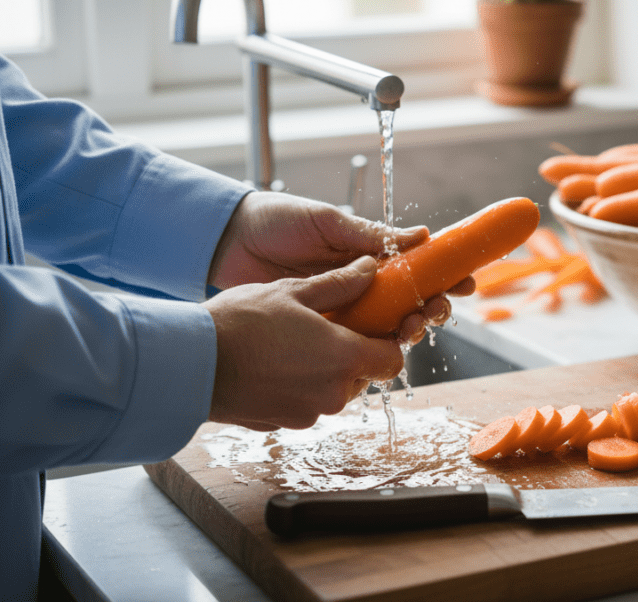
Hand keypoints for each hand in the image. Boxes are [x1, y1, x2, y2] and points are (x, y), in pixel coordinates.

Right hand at [204, 256, 402, 430]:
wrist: (188, 365)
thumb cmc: (240, 323)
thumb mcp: (293, 291)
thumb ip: (339, 283)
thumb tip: (369, 268)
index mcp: (344, 357)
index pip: (393, 359)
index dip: (388, 341)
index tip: (373, 326)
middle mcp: (333, 393)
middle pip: (363, 374)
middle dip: (353, 352)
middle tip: (328, 327)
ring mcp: (308, 413)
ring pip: (334, 390)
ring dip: (325, 370)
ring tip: (295, 342)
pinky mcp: (283, 424)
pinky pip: (305, 402)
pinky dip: (299, 385)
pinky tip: (274, 363)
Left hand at [207, 191, 474, 341]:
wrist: (226, 241)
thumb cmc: (277, 221)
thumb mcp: (327, 221)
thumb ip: (370, 235)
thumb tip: (421, 236)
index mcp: (367, 253)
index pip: (416, 266)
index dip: (444, 275)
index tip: (466, 282)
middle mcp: (360, 283)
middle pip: (408, 302)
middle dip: (431, 309)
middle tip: (436, 312)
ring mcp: (341, 307)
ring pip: (385, 325)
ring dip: (406, 329)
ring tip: (412, 329)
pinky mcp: (318, 327)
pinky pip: (351, 341)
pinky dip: (370, 347)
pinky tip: (382, 350)